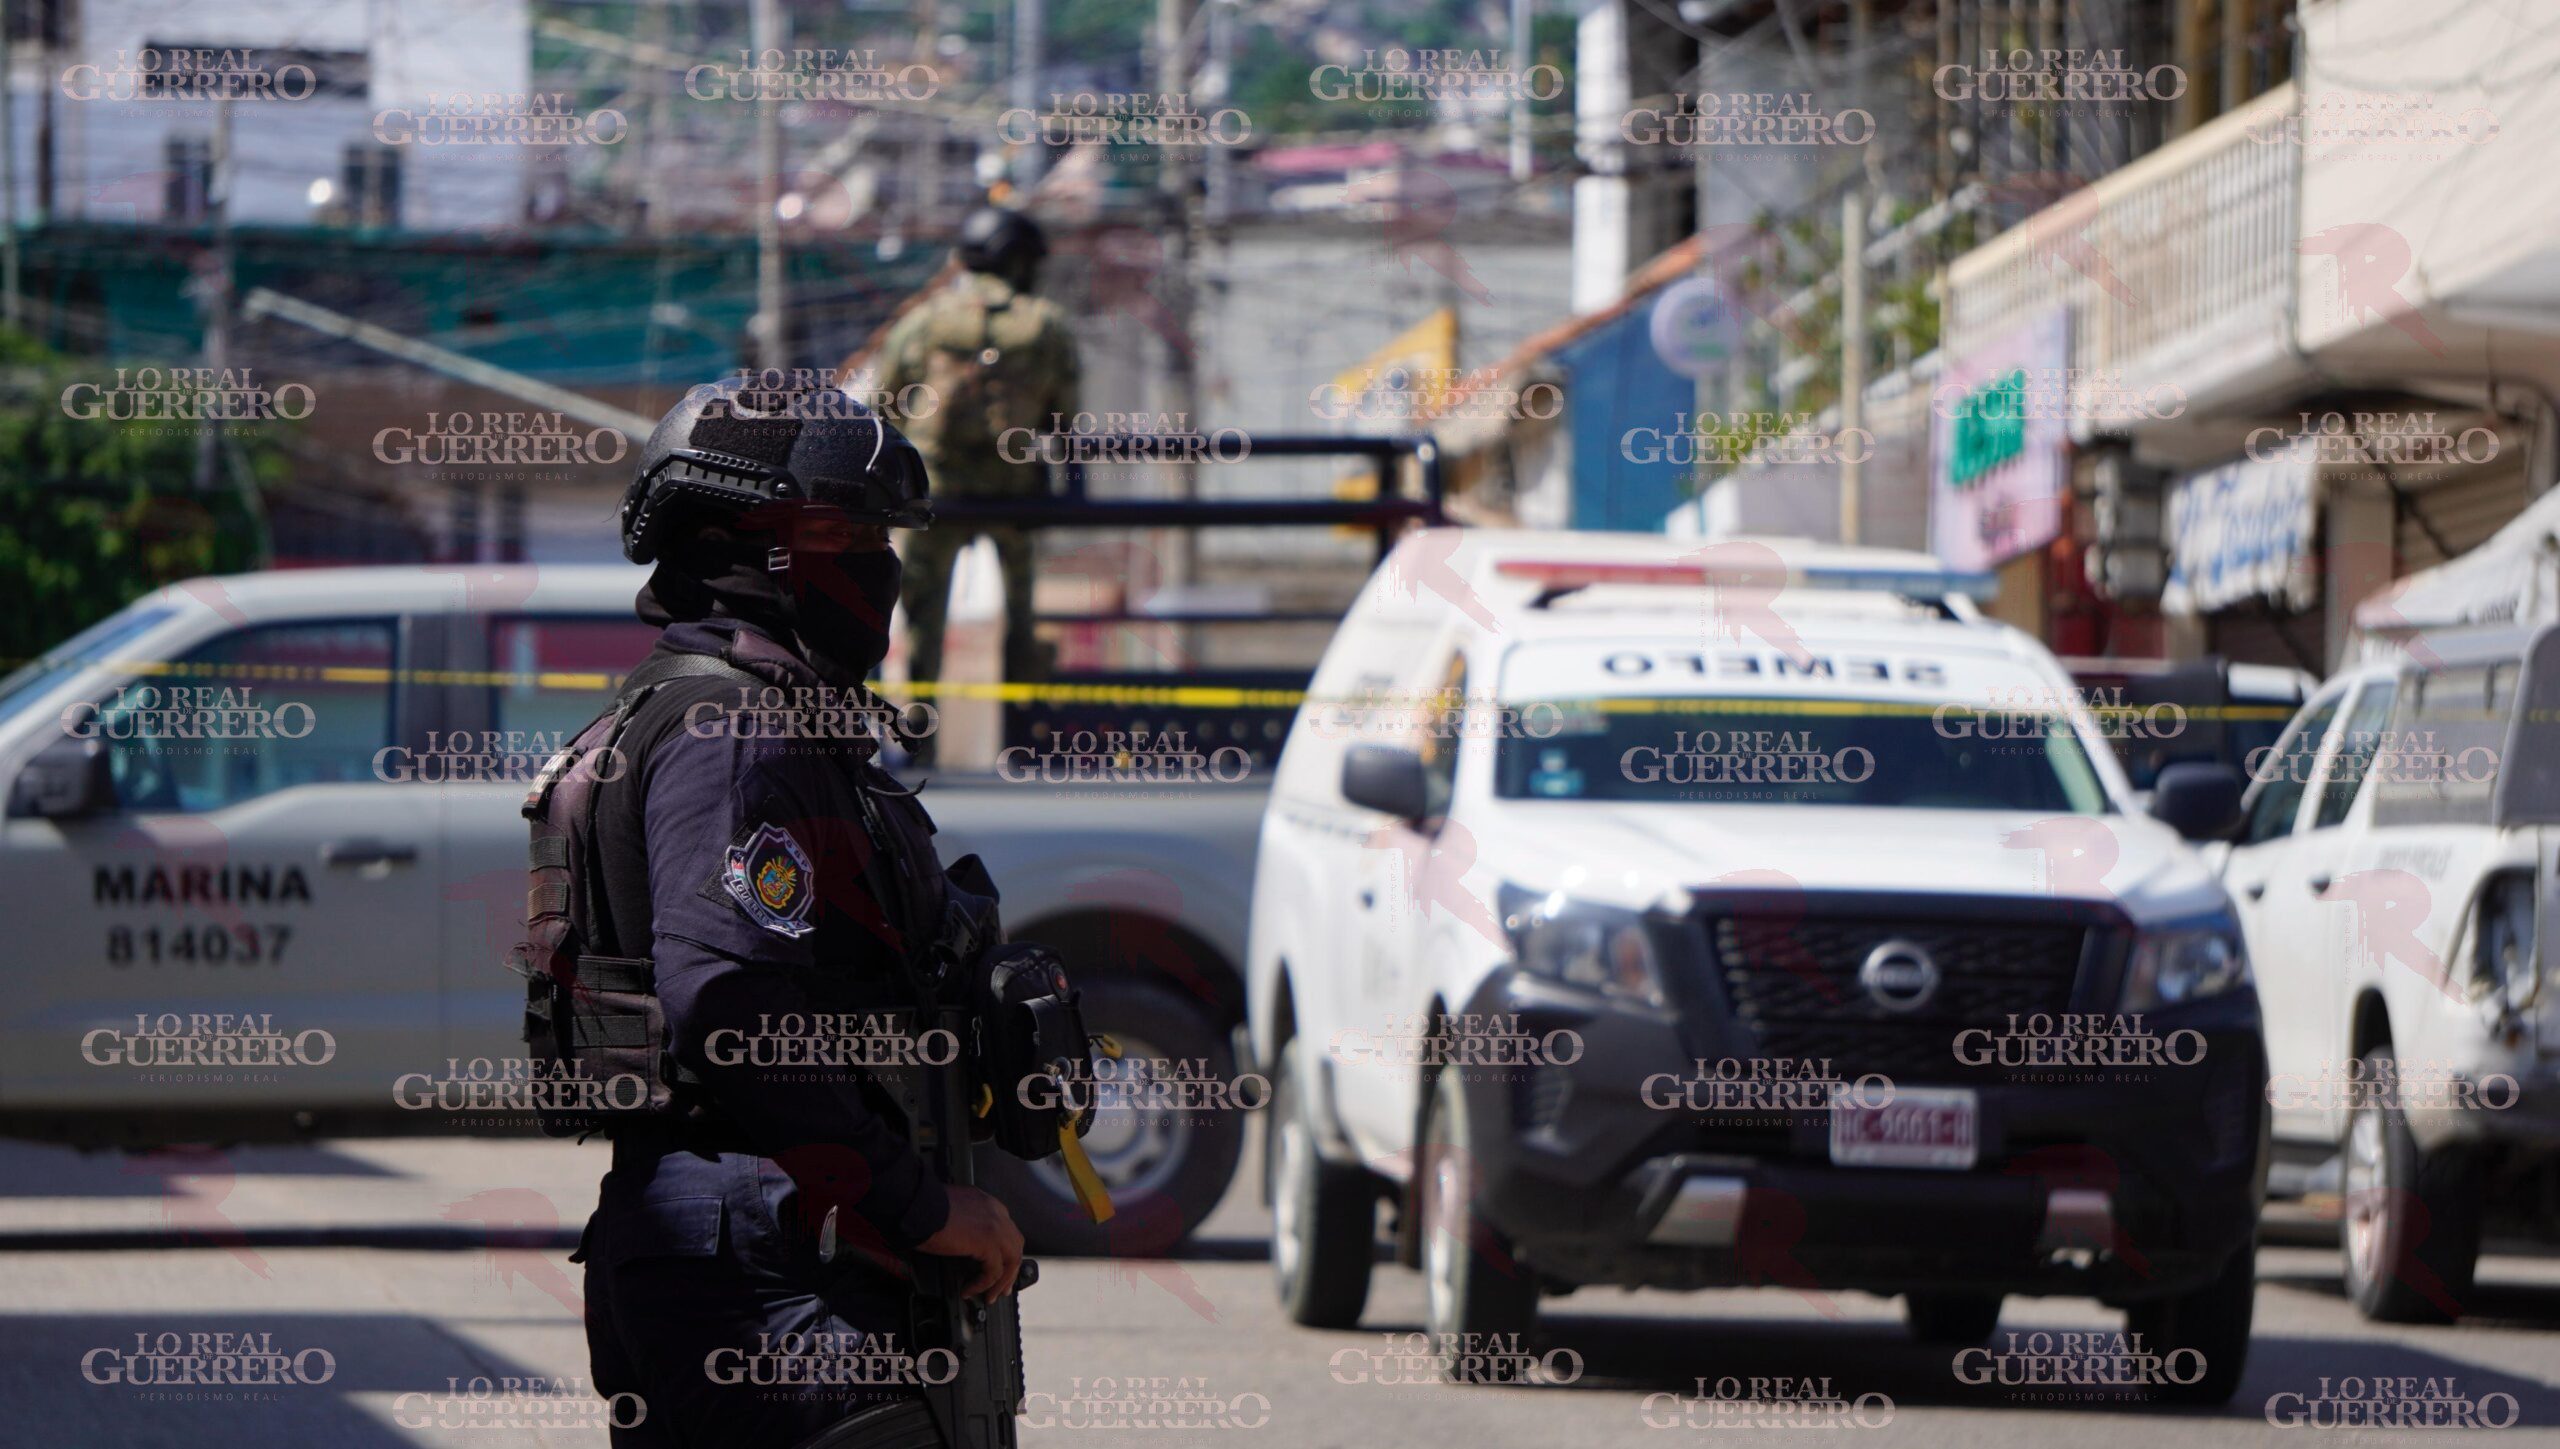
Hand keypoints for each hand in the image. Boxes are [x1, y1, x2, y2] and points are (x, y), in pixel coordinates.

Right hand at [917, 1186, 1023, 1301]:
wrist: (918, 1206)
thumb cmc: (925, 1206)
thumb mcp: (952, 1210)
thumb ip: (965, 1222)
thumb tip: (963, 1241)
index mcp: (988, 1204)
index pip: (1007, 1231)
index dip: (1005, 1252)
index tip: (1000, 1266)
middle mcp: (997, 1213)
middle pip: (1014, 1246)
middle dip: (1010, 1270)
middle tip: (1002, 1287)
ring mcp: (996, 1227)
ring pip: (1011, 1261)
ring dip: (1000, 1282)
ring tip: (989, 1296)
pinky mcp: (988, 1243)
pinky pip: (993, 1272)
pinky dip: (983, 1285)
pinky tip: (970, 1290)